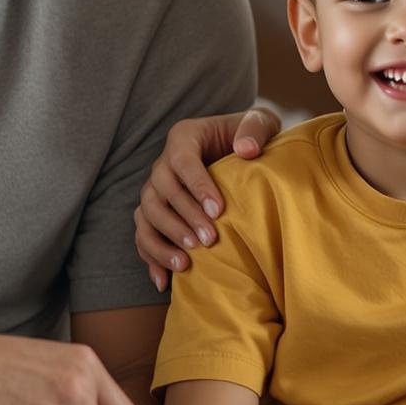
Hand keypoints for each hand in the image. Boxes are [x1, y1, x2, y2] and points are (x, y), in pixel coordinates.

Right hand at [132, 107, 284, 290]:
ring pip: (146, 214)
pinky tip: (164, 282)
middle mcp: (163, 163)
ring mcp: (156, 189)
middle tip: (208, 241)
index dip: (196, 186)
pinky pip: (143, 235)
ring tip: (186, 264)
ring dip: (163, 240)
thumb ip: (255, 129)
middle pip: (160, 191)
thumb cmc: (252, 137)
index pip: (182, 160)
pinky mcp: (156, 213)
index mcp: (184, 137)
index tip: (218, 211)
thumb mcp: (262, 122)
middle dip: (182, 218)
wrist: (242, 151)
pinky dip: (151, 258)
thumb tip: (245, 150)